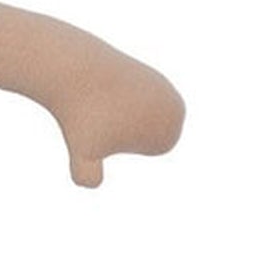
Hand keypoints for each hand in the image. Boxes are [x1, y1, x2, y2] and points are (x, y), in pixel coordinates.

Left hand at [53, 49, 184, 187]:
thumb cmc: (81, 117)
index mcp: (170, 134)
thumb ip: (85, 177)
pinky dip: (120, 99)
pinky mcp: (153, 75)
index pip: (149, 148)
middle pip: (147, 133)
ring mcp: (167, 88)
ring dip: (122, 112)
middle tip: (108, 109)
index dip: (123, 142)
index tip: (111, 123)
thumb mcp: (81, 154)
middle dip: (125, 127)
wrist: (75, 70)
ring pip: (140, 117)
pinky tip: (110, 88)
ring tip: (111, 99)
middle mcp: (177, 108)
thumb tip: (90, 182)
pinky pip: (134, 102)